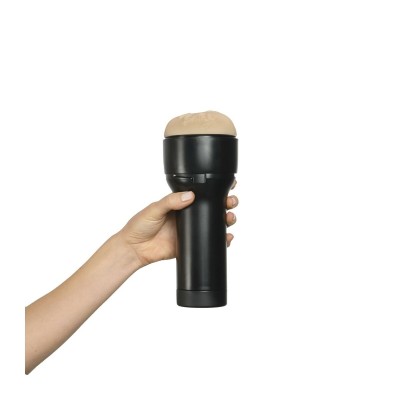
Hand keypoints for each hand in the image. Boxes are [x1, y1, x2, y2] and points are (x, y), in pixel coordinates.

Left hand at [119, 190, 238, 266]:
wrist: (134, 249)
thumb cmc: (139, 225)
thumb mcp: (155, 208)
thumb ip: (171, 201)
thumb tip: (190, 195)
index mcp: (180, 203)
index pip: (202, 194)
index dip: (216, 190)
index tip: (228, 186)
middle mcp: (188, 215)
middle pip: (213, 208)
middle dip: (226, 204)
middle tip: (231, 202)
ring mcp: (191, 230)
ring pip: (214, 224)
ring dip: (226, 220)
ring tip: (230, 218)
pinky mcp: (190, 244)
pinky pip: (208, 242)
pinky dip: (221, 241)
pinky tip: (227, 238)